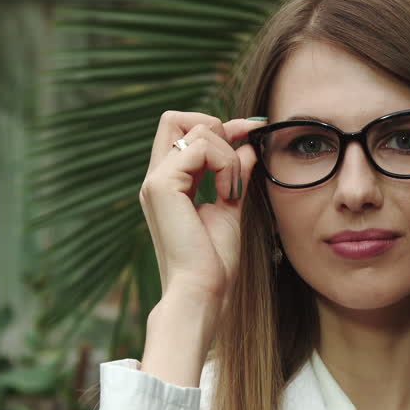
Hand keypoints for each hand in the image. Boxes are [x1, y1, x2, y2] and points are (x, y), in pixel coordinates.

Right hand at [139, 111, 261, 309]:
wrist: (203, 291)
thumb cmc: (213, 262)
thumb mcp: (230, 208)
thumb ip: (236, 175)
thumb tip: (248, 147)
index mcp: (168, 184)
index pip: (183, 132)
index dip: (221, 126)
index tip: (253, 131)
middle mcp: (157, 179)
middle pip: (175, 118)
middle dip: (216, 127)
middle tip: (239, 158)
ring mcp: (156, 181)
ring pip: (195, 130)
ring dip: (226, 154)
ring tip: (232, 190)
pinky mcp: (162, 186)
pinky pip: (200, 147)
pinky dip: (224, 164)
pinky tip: (228, 194)